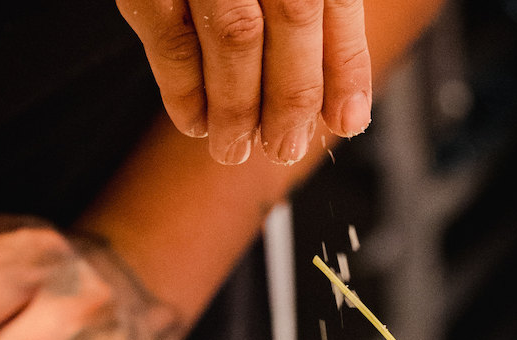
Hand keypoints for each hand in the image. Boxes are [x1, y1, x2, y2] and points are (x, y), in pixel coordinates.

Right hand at [117, 0, 371, 164]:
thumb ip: (315, 2)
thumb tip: (341, 97)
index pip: (337, 0)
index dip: (345, 68)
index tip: (346, 120)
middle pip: (293, 19)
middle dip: (292, 97)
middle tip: (284, 146)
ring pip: (234, 36)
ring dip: (237, 107)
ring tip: (234, 148)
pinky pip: (169, 38)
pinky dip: (182, 89)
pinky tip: (193, 120)